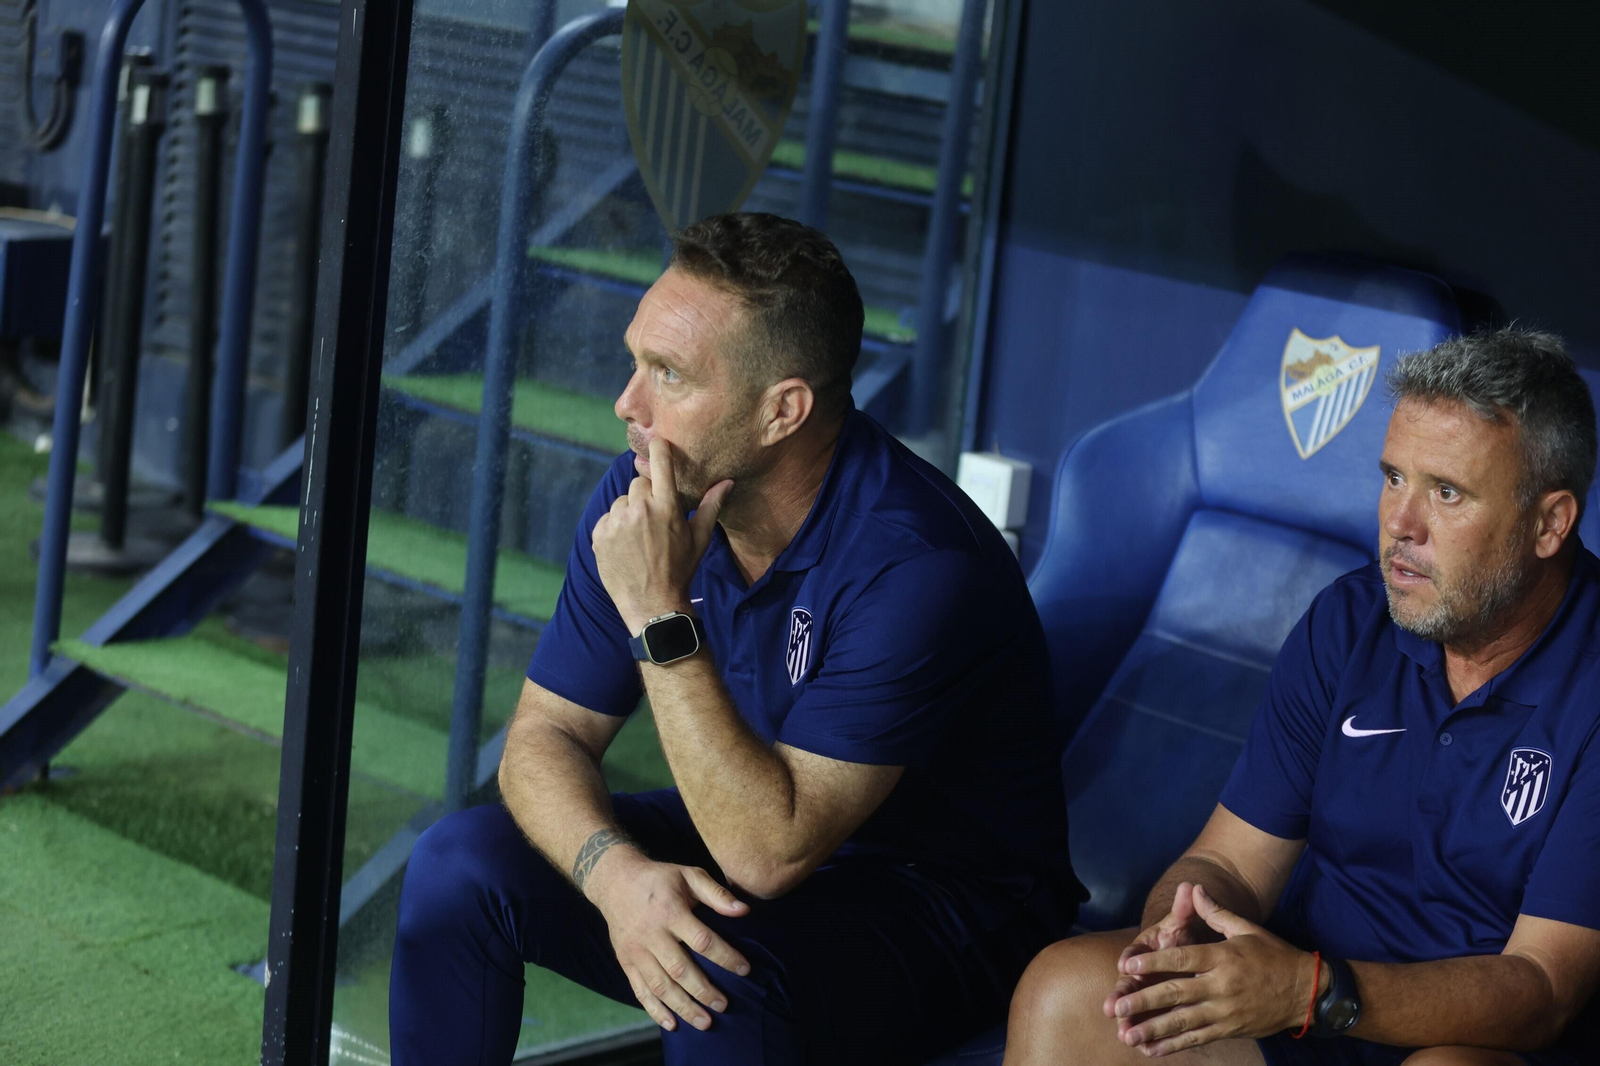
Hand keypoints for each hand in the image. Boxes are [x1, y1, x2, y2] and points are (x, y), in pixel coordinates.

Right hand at [584, 847, 752, 1031]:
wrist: (614, 880)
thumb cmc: (659, 879)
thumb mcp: (689, 875)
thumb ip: (716, 894)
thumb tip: (745, 910)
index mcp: (671, 912)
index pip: (702, 940)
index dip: (725, 957)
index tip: (745, 970)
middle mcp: (652, 934)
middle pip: (680, 969)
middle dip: (704, 991)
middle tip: (724, 1005)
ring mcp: (636, 951)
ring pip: (660, 985)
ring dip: (683, 1007)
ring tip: (705, 1022)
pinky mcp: (625, 961)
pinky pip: (640, 990)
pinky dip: (655, 1010)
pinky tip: (672, 1024)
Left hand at [592, 437, 732, 633]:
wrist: (652, 604)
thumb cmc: (680, 570)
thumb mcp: (699, 538)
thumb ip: (711, 506)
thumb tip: (727, 482)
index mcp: (667, 506)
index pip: (661, 463)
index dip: (660, 449)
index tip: (659, 443)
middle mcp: (640, 509)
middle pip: (638, 483)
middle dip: (646, 496)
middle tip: (653, 520)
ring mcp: (617, 522)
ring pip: (621, 502)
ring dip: (628, 513)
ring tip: (638, 538)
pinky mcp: (599, 534)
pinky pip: (607, 519)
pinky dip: (614, 528)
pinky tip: (625, 547)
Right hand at [1104, 881, 1207, 1030]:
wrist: (1182, 951)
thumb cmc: (1180, 937)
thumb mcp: (1181, 923)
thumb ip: (1183, 909)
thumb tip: (1190, 886)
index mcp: (1146, 949)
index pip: (1136, 951)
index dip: (1131, 958)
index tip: (1125, 964)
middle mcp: (1140, 971)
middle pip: (1130, 983)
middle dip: (1122, 996)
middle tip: (1113, 1008)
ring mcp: (1145, 991)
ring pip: (1136, 1007)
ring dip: (1130, 1021)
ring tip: (1125, 1036)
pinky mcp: (1153, 1009)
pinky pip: (1150, 1023)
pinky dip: (1148, 1036)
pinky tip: (1146, 1051)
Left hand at [1110, 884, 1321, 1055]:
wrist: (1308, 992)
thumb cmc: (1274, 955)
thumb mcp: (1247, 929)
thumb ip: (1216, 913)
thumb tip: (1194, 888)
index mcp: (1222, 958)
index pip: (1181, 959)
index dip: (1153, 962)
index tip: (1126, 966)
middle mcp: (1221, 986)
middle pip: (1176, 994)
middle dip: (1144, 1002)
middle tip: (1116, 1007)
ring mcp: (1225, 1012)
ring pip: (1184, 1022)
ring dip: (1153, 1030)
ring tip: (1127, 1035)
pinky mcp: (1230, 1030)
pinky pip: (1198, 1039)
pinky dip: (1174, 1046)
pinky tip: (1152, 1050)